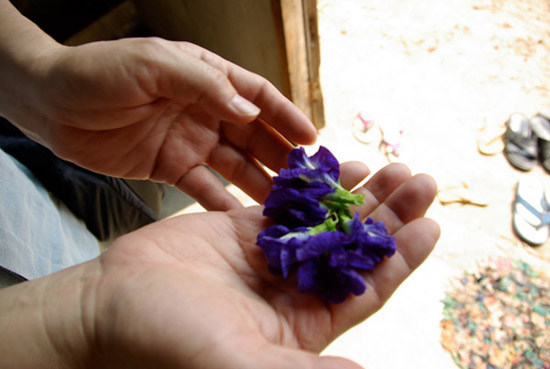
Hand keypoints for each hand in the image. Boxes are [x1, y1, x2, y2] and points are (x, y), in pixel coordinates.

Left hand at [5, 38, 316, 209]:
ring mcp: (189, 140)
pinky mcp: (170, 168)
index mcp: (205, 77)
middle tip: (306, 182)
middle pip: (254, 134)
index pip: (256, 95)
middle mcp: (204, 109)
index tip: (312, 139)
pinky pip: (204, 188)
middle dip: (281, 156)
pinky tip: (242, 220)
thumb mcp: (153, 65)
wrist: (51, 104)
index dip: (286, 115)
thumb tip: (250, 112)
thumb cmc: (99, 73)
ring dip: (260, 182)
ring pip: (235, 164)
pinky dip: (222, 203)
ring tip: (284, 206)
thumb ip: (203, 86)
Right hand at [12, 162, 434, 368]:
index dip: (401, 258)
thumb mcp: (242, 363)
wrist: (110, 309)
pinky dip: (317, 184)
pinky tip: (343, 164)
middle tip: (421, 180)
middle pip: (356, 247)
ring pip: (328, 220)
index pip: (367, 288)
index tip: (431, 225)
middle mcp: (293, 289)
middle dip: (391, 216)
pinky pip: (290, 202)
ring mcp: (270, 256)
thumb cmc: (169, 344)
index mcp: (302, 325)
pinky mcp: (244, 229)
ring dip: (362, 194)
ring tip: (393, 166)